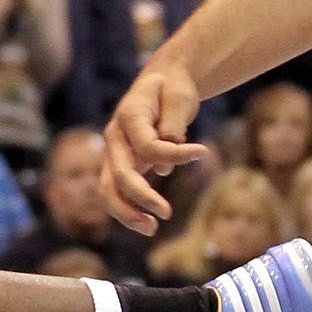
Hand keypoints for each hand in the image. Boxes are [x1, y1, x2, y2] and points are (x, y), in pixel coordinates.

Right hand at [102, 60, 205, 230]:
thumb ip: (173, 127)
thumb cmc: (172, 88)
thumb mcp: (179, 98)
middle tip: (166, 214)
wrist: (160, 82)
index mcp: (128, 115)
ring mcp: (115, 152)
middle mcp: (115, 136)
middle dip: (140, 197)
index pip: (147, 146)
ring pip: (108, 189)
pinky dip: (128, 209)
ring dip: (126, 212)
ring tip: (151, 229)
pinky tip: (147, 222)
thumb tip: (164, 168)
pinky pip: (117, 192)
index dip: (175, 154)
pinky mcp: (121, 164)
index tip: (203, 152)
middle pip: (118, 175)